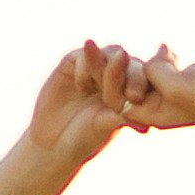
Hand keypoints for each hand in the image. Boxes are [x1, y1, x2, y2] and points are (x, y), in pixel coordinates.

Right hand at [27, 40, 166, 172]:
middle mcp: (118, 76)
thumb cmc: (82, 139)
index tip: (134, 98)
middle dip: (127, 75)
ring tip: (97, 88)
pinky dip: (85, 67)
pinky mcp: (74, 61)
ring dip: (107, 69)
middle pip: (131, 63)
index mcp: (131, 93)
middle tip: (118, 86)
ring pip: (111, 53)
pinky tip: (81, 87)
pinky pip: (85, 54)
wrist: (50, 141)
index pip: (144, 79)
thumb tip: (141, 114)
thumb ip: (119, 115)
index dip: (140, 84)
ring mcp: (97, 67)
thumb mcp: (102, 127)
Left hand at [121, 49, 194, 132]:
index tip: (119, 58)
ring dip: (146, 58)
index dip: (112, 78)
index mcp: (156, 116)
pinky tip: (172, 50)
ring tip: (164, 54)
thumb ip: (156, 73)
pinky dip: (162, 54)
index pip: (117, 98)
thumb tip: (150, 60)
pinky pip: (161, 63)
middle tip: (128, 51)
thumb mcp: (180, 86)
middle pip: (127, 85)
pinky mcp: (187, 76)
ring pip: (144, 71)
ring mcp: (175, 91)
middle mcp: (162, 106)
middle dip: (125, 67)